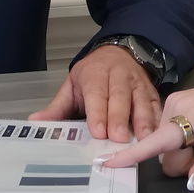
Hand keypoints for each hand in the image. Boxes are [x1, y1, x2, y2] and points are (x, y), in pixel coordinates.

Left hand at [29, 44, 159, 141]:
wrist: (119, 53)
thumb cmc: (93, 75)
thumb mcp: (72, 86)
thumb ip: (57, 107)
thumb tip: (35, 122)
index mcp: (95, 74)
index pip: (96, 94)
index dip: (98, 113)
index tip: (98, 131)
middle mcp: (119, 76)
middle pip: (120, 97)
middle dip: (119, 118)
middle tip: (117, 139)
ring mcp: (138, 83)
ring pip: (141, 101)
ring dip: (142, 120)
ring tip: (142, 139)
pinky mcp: (152, 92)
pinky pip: (155, 105)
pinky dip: (157, 119)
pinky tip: (157, 134)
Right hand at [98, 68, 193, 190]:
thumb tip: (190, 182)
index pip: (160, 141)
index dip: (134, 155)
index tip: (107, 162)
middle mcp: (178, 106)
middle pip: (166, 153)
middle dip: (186, 162)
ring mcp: (174, 102)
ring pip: (166, 145)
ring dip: (187, 151)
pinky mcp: (173, 102)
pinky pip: (168, 134)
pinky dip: (184, 140)